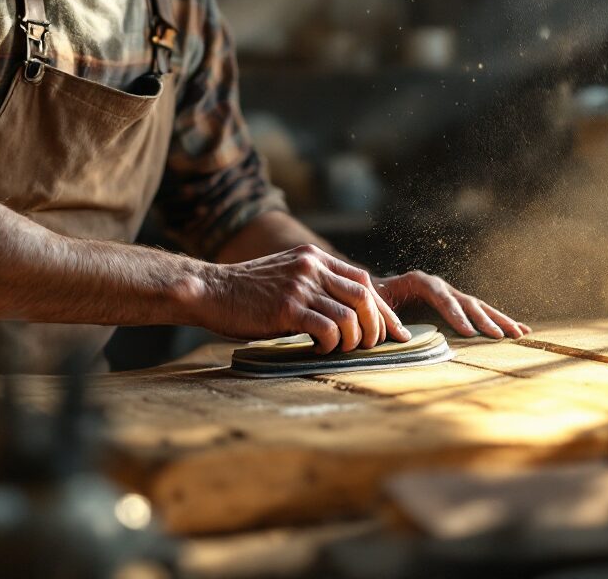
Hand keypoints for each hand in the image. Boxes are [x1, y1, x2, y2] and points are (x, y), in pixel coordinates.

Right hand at [203, 244, 410, 353]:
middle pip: (365, 297)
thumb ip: (316, 284)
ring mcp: (300, 286)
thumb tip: (350, 312)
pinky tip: (318, 350)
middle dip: (376, 327)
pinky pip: (328, 330)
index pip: (364, 281)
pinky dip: (331, 345)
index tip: (395, 332)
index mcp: (314, 257)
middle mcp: (311, 267)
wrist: (211, 291)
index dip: (384, 309)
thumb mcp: (287, 276)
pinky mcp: (287, 308)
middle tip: (371, 347)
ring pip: (350, 316)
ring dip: (353, 340)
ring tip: (341, 349)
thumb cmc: (248, 293)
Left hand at [374, 271, 529, 339]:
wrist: (375, 291)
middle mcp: (440, 286)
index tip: (468, 332)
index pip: (441, 296)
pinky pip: (482, 313)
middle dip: (484, 320)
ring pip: (480, 307)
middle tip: (499, 336)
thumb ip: (386, 316)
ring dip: (499, 321)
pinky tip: (521, 330)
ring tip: (519, 334)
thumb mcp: (376, 304)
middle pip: (466, 302)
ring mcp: (452, 295)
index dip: (455, 314)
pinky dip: (500, 321)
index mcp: (419, 282)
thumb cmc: (374, 299)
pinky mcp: (458, 306)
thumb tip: (401, 335)